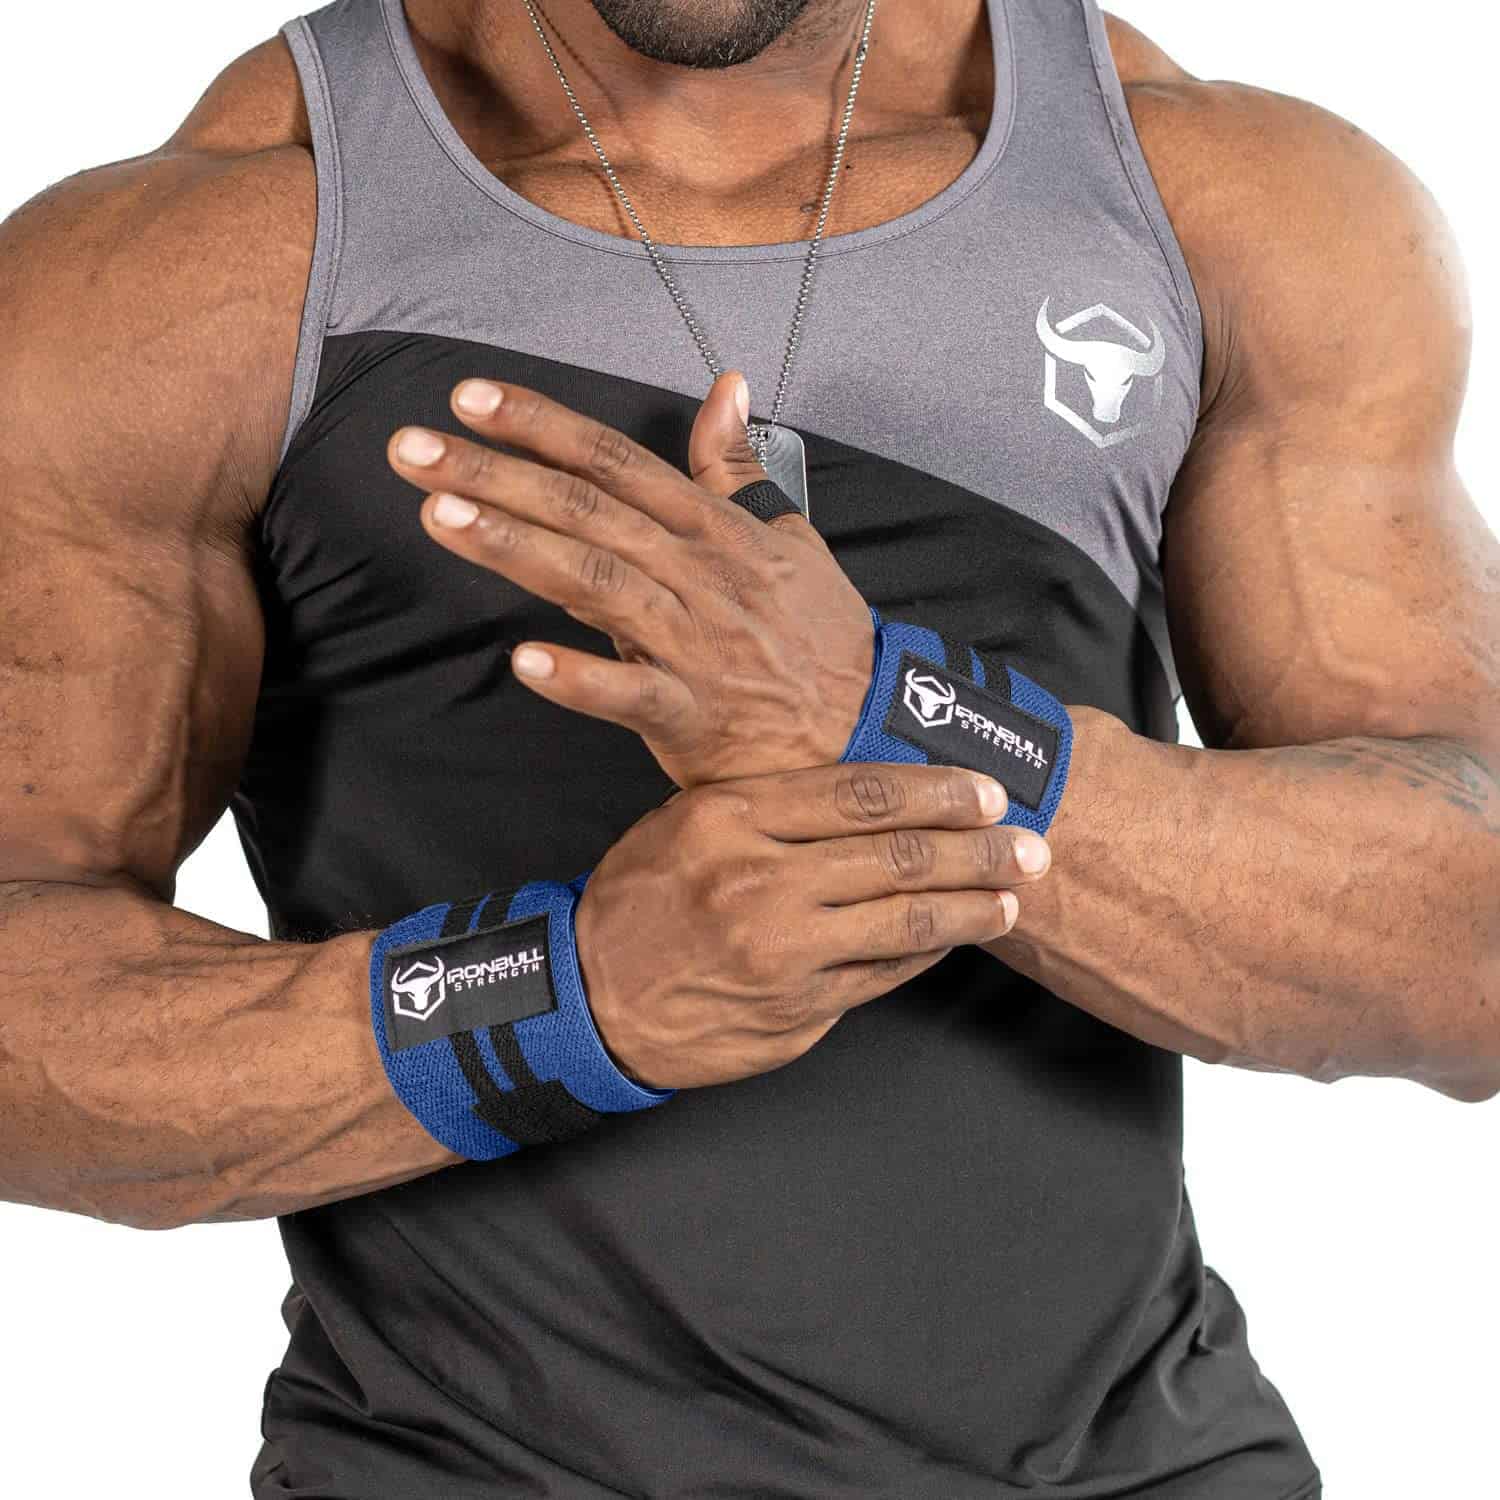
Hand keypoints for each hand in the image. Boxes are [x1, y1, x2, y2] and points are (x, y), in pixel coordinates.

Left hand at [386, 370, 874, 785]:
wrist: (862, 730)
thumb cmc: (819, 634)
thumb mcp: (790, 537)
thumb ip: (738, 467)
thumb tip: (726, 388)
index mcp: (715, 529)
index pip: (618, 462)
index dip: (543, 426)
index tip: (472, 398)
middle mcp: (698, 574)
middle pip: (588, 511)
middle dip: (496, 474)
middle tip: (413, 449)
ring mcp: (695, 643)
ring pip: (597, 583)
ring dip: (517, 548)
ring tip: (438, 516)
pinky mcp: (692, 714)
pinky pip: (631, 695)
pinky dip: (580, 678)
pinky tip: (523, 661)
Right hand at [573, 762, 1047, 1089]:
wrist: (590, 997)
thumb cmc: (642, 899)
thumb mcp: (688, 824)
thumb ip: (775, 809)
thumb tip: (882, 800)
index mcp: (730, 816)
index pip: (860, 794)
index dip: (936, 790)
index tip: (985, 789)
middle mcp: (759, 879)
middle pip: (899, 854)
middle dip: (978, 847)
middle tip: (1029, 841)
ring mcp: (782, 950)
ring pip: (905, 918)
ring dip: (974, 904)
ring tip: (1015, 892)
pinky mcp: (798, 1007)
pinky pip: (884, 972)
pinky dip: (929, 950)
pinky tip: (959, 934)